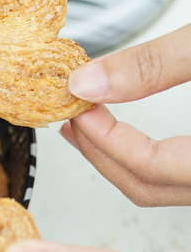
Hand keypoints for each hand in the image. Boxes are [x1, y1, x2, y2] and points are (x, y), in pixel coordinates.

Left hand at [61, 23, 190, 205]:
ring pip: (164, 187)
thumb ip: (154, 64)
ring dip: (119, 159)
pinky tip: (124, 135)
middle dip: (102, 155)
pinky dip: (147, 158)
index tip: (79, 110)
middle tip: (73, 119)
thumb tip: (88, 82)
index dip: (104, 139)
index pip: (152, 167)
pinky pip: (178, 176)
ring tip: (87, 127)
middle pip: (151, 187)